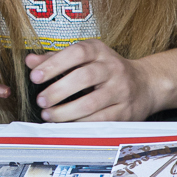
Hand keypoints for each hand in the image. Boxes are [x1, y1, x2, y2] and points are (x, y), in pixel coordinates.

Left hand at [28, 39, 165, 121]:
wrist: (146, 84)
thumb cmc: (107, 71)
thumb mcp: (85, 58)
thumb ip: (57, 59)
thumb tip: (31, 61)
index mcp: (100, 51)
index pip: (77, 52)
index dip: (55, 64)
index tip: (35, 77)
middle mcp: (113, 68)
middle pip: (84, 77)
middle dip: (58, 91)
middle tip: (41, 101)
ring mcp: (121, 90)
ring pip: (91, 103)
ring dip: (65, 112)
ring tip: (49, 115)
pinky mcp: (125, 111)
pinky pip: (100, 120)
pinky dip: (80, 124)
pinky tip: (67, 125)